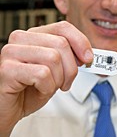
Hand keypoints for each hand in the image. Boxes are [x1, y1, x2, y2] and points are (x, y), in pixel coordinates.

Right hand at [0, 21, 92, 136]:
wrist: (9, 109)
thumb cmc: (31, 89)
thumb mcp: (57, 71)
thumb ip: (71, 58)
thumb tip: (89, 56)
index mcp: (35, 35)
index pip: (63, 27)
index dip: (81, 42)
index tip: (88, 58)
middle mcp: (21, 39)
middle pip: (61, 44)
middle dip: (71, 68)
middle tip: (65, 82)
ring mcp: (11, 52)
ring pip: (53, 58)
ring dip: (58, 79)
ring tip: (49, 86)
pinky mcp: (7, 69)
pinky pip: (42, 74)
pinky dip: (47, 87)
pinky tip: (38, 90)